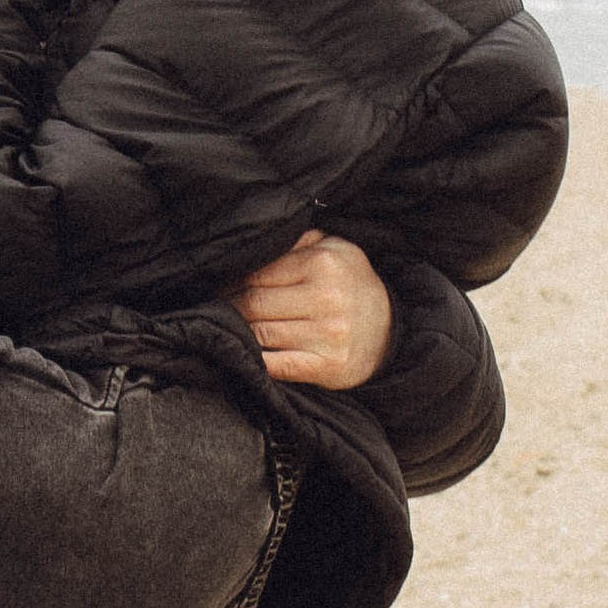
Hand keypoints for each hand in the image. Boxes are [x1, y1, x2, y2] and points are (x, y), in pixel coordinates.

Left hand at [228, 231, 395, 388]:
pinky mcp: (327, 366)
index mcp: (322, 264)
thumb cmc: (352, 284)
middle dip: (228, 308)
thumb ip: (297, 241)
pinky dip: (255, 361)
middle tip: (215, 310)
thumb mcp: (334, 247)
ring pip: (259, 334)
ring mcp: (327, 335)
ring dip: (237, 333)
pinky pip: (277, 365)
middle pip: (253, 304)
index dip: (229, 283)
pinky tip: (245, 354)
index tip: (217, 289)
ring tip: (225, 329)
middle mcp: (325, 298)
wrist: (392, 329)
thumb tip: (254, 244)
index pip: (257, 273)